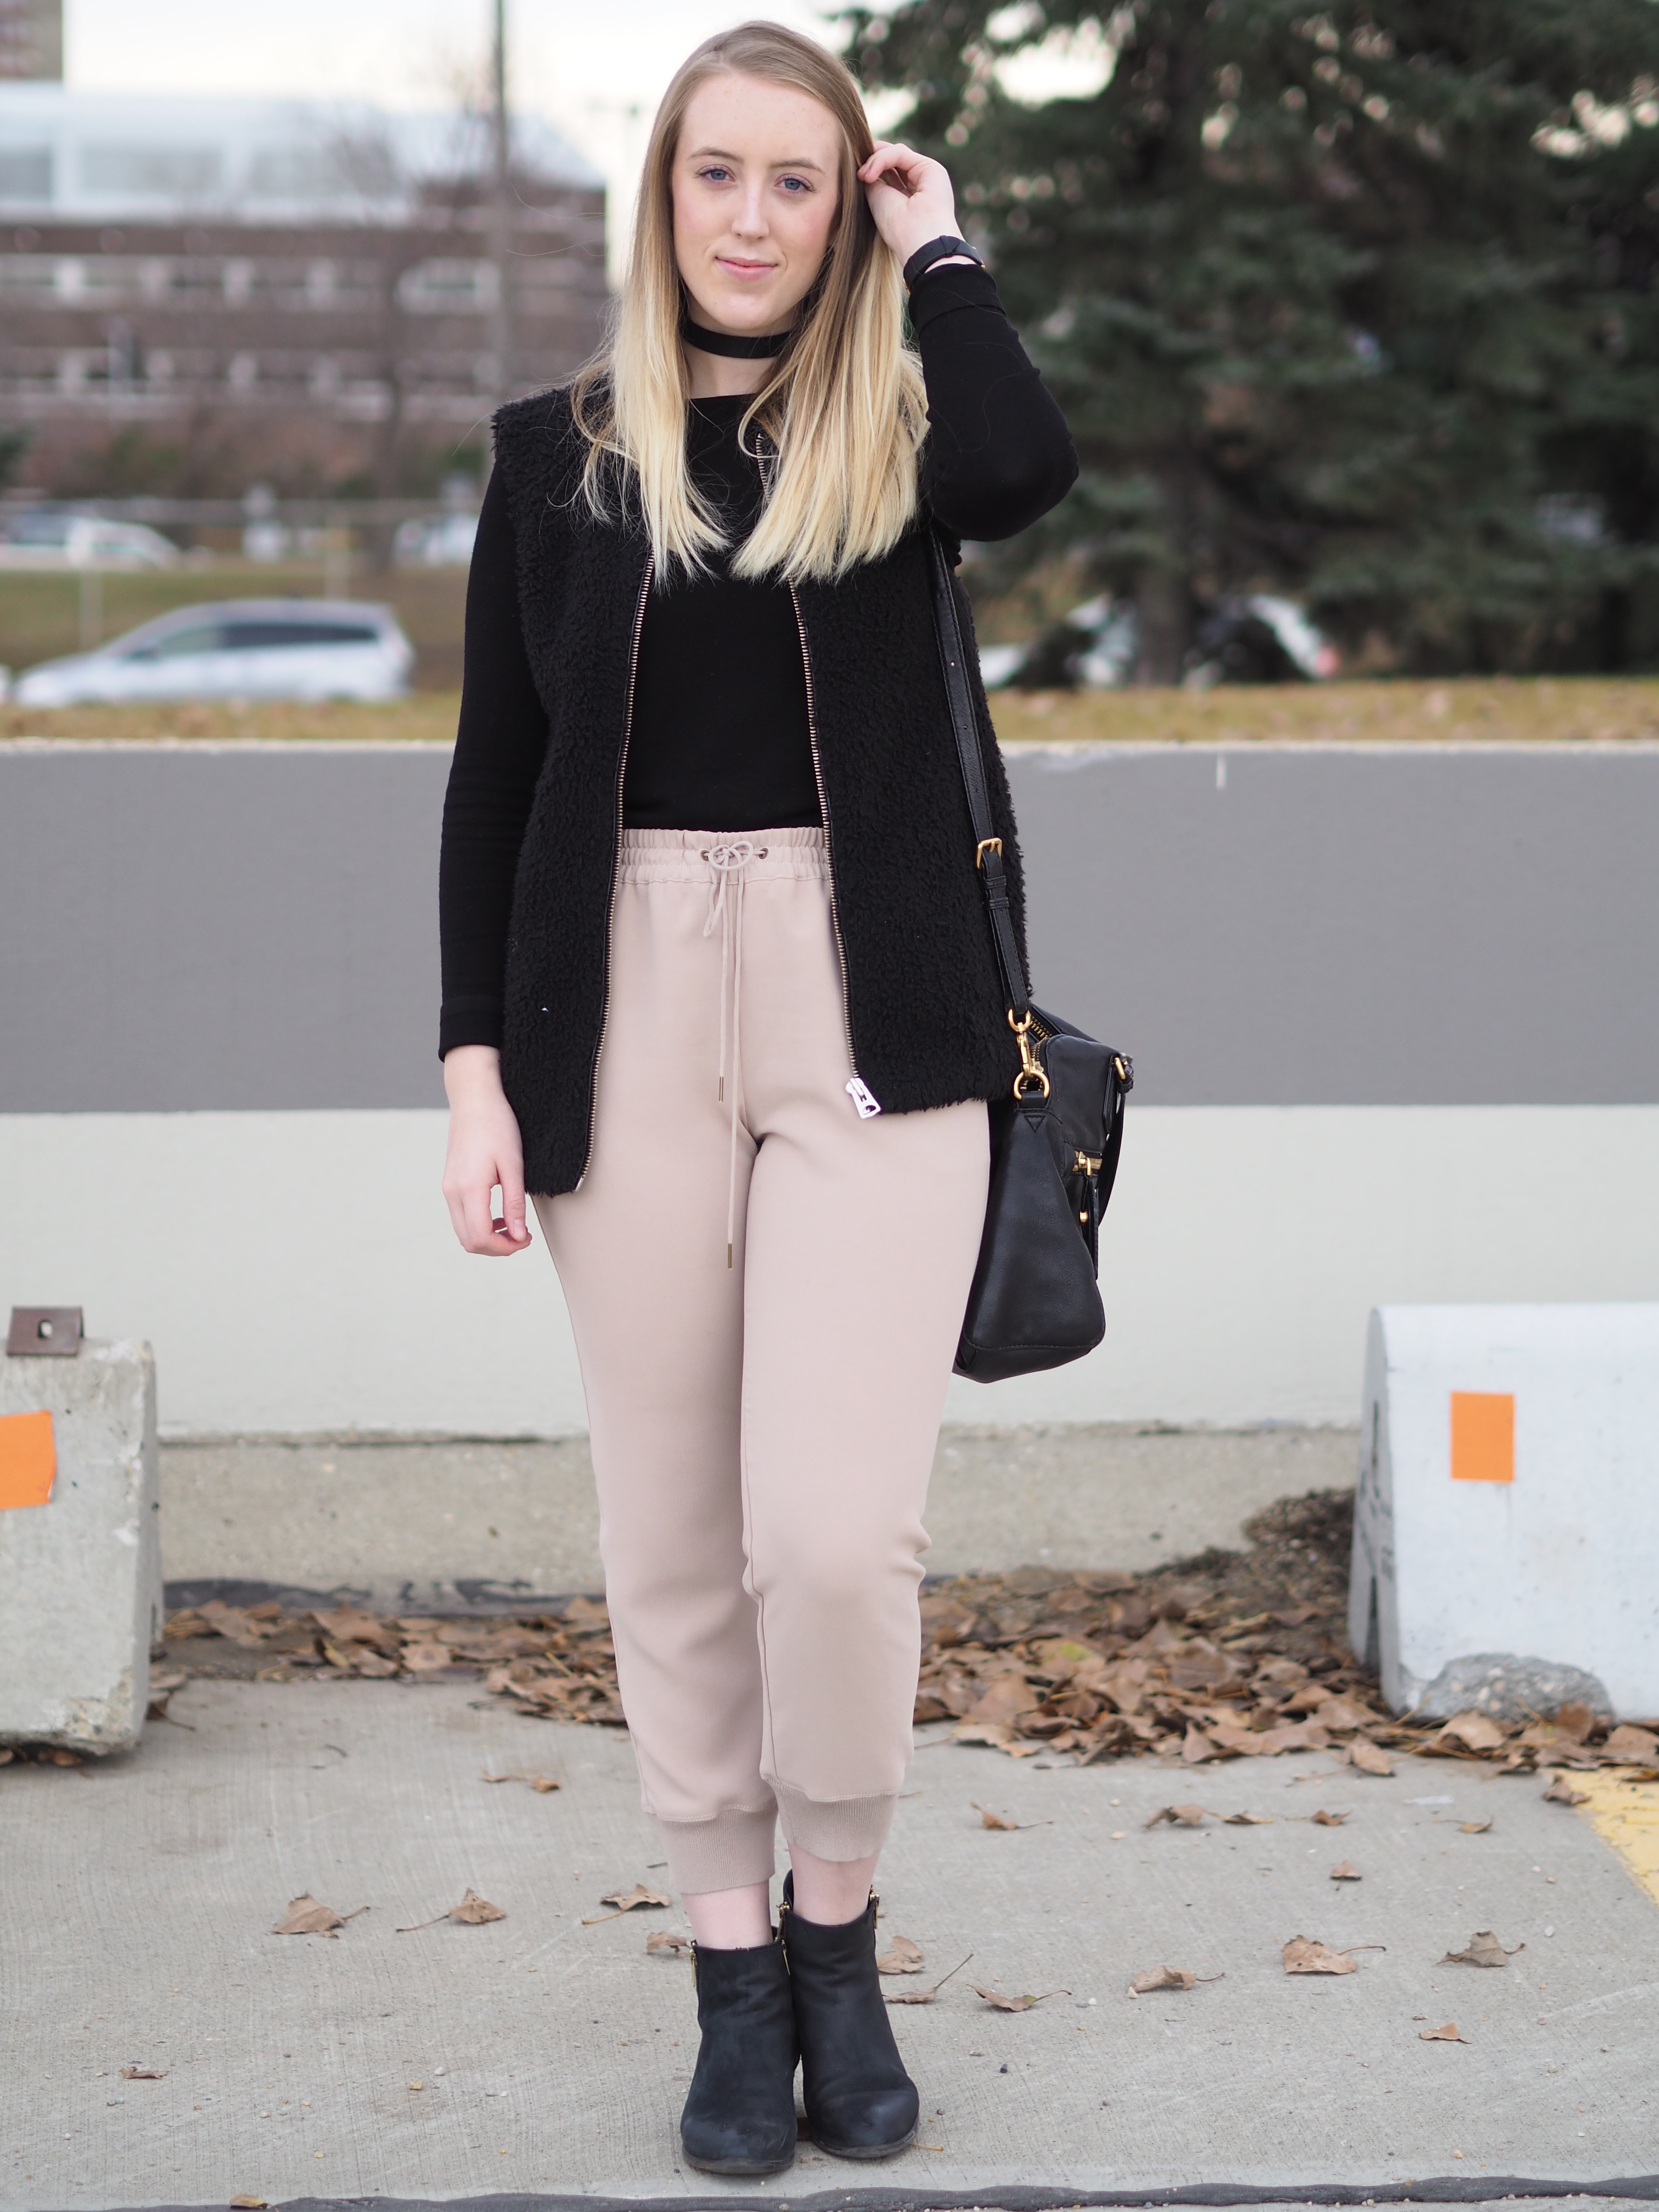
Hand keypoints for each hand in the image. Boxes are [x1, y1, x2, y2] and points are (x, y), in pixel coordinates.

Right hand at [442, 1045, 532, 1255]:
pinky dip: (479, 1225)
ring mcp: (448, 1188)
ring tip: (513, 1227)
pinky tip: (498, 1216)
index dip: (505, 1248)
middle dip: (496, 1248)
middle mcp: (452, 1192)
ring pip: (463, 1232)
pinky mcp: (450, 1183)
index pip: (481, 1238)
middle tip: (521, 1237)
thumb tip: (517, 1235)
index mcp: (469, 1188)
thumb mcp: (513, 1165)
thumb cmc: (497, 1126)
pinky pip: (461, 1217)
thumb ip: (513, 1203)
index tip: (525, 1238)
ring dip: (488, 1238)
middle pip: (469, 1241)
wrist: (474, 1099)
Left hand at [857, 140, 972, 271]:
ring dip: (874, 160)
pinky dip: (882, 159)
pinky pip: (900, 153)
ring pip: (895, 153)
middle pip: (892, 159)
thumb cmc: (898, 230)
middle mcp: (917, 185)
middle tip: (856, 167)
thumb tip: (864, 164)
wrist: (920, 243)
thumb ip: (873, 180)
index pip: (886, 172)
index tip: (854, 176)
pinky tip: (870, 175)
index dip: (869, 167)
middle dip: (871, 158)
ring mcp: (925, 175)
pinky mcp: (930, 168)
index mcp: (906, 198)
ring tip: (862, 176)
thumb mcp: (877, 200)